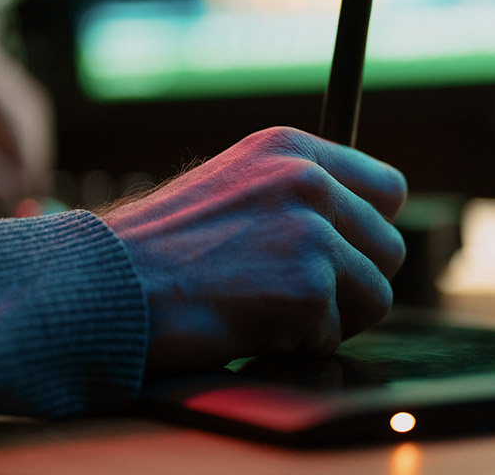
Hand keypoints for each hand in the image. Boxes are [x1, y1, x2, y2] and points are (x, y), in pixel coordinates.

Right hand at [104, 127, 407, 375]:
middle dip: (353, 283)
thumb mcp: (235, 187)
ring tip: (272, 312)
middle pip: (390, 248)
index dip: (368, 232)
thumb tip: (363, 226)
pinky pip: (336, 334)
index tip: (341, 256)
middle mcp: (309, 180)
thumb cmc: (160, 249)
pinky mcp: (306, 286)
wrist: (104, 285)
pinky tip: (251, 328)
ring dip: (331, 318)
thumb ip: (298, 195)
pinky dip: (298, 346)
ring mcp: (311, 232)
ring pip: (377, 295)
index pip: (388, 188)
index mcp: (292, 148)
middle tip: (298, 297)